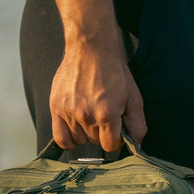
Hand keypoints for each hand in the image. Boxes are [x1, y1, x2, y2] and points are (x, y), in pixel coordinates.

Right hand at [49, 37, 146, 153]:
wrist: (91, 47)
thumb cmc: (113, 70)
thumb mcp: (133, 96)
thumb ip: (137, 124)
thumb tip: (137, 145)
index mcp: (107, 113)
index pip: (110, 146)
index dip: (115, 140)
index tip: (114, 130)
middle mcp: (86, 115)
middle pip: (94, 142)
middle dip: (100, 133)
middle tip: (102, 115)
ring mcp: (69, 112)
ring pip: (78, 140)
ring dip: (85, 133)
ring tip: (88, 114)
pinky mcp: (56, 107)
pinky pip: (60, 138)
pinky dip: (68, 140)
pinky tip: (74, 131)